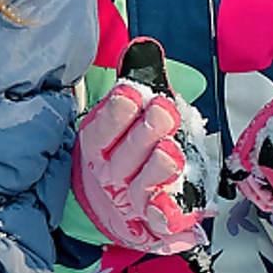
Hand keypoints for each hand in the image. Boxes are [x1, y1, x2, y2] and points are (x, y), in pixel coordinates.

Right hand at [71, 77, 209, 252]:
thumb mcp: (130, 116)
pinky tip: (172, 206)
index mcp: (99, 146)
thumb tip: (143, 47)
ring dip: (156, 170)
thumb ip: (140, 81)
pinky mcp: (153, 226)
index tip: (130, 94)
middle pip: (124, 157)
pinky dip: (166, 217)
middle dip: (144, 133)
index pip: (101, 130)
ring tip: (170, 152)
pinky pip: (159, 225)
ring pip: (141, 188)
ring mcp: (131, 203)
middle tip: (163, 112)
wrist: (115, 208)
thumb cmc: (126, 152)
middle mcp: (110, 175)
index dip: (114, 113)